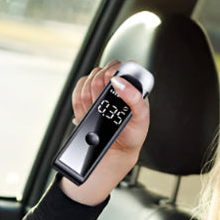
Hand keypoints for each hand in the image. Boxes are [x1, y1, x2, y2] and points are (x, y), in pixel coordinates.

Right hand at [60, 60, 150, 205]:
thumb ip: (135, 98)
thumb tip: (120, 82)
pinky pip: (78, 89)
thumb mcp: (140, 119)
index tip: (113, 82)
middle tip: (106, 104)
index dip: (116, 70)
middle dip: (101, 87)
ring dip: (91, 96)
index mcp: (133, 88)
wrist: (114, 154)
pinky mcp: (86, 98)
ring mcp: (100, 92)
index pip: (125, 66)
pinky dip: (81, 100)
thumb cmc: (131, 137)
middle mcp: (117, 87)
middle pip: (103, 70)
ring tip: (99, 112)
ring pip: (89, 79)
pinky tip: (89, 112)